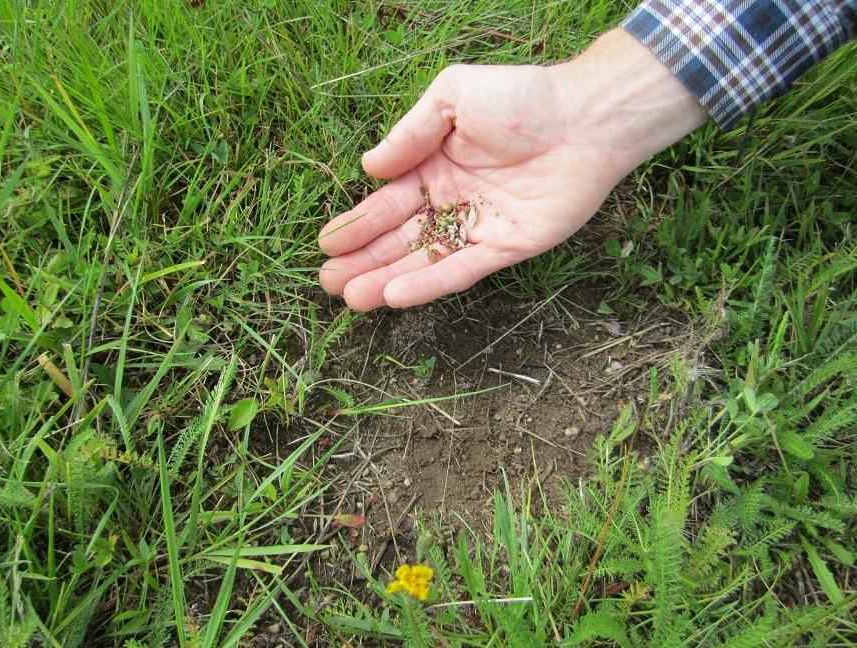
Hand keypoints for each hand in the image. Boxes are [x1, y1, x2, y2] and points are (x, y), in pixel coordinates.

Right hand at [319, 29, 706, 310]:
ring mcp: (479, 228)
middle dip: (364, 261)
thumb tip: (368, 168)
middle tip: (328, 283)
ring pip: (425, 260)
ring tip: (351, 299)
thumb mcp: (453, 97)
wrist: (585, 117)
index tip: (326, 245)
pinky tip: (396, 295)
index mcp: (435, 168)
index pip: (387, 204)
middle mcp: (452, 202)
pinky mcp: (507, 248)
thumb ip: (410, 133)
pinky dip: (430, 283)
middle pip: (400, 238)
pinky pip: (463, 270)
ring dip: (387, 279)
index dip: (357, 225)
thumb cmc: (520, 99)